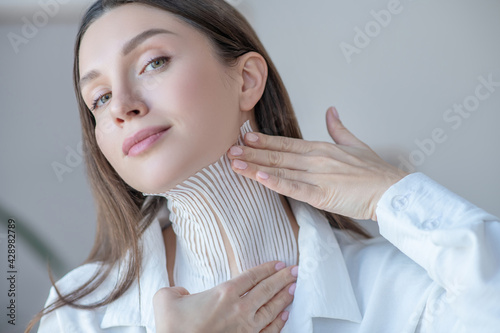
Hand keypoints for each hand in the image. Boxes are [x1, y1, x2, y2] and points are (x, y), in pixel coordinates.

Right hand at [153, 261, 297, 332]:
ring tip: (295, 288)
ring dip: (285, 297)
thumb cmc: (172, 327)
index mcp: (223, 293)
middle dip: (283, 278)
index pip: (252, 276)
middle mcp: (239, 309)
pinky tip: (286, 315)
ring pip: (272, 309)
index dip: (267, 268)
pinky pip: (269, 331)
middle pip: (267, 289)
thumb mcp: (165, 298)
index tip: (279, 262)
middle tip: (296, 271)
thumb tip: (180, 292)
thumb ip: (175, 289)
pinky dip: (280, 322)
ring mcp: (245, 328)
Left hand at [228, 107, 408, 220]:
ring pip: (281, 170)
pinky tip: (260, 179)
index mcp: (321, 149)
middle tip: (229, 150)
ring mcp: (318, 176)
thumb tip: (331, 110)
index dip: (264, 142)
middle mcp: (315, 159)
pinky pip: (295, 188)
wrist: (391, 189)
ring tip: (235, 163)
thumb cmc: (374, 171)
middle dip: (251, 154)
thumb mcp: (354, 143)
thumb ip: (338, 128)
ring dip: (255, 167)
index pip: (286, 144)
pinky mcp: (323, 194)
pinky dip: (277, 183)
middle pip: (277, 156)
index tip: (246, 138)